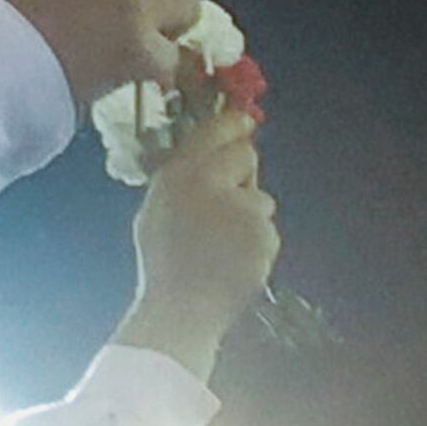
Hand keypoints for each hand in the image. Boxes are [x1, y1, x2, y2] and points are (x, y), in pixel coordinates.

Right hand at [108, 110, 279, 380]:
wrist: (183, 306)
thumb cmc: (166, 259)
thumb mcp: (159, 206)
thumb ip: (184, 176)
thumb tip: (212, 151)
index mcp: (178, 175)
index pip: (212, 132)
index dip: (232, 123)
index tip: (244, 119)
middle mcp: (211, 184)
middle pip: (247, 155)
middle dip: (244, 171)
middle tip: (231, 195)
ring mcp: (242, 210)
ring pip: (260, 198)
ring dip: (249, 214)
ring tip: (222, 242)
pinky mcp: (264, 235)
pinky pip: (267, 229)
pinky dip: (256, 241)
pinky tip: (234, 258)